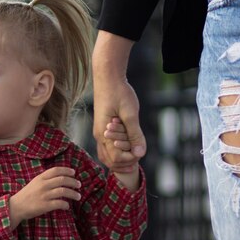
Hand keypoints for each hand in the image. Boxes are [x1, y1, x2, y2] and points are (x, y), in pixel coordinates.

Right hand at [8, 167, 80, 228]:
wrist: (15, 207)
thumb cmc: (26, 195)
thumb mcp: (35, 183)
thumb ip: (46, 179)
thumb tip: (61, 177)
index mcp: (40, 178)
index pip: (56, 170)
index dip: (67, 170)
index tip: (74, 173)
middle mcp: (43, 185)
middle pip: (62, 180)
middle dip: (73, 182)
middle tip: (79, 185)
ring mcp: (44, 195)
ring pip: (63, 191)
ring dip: (73, 194)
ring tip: (78, 196)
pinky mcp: (45, 206)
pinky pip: (59, 204)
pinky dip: (66, 205)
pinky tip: (67, 206)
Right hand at [92, 31, 146, 172]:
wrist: (107, 77)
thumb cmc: (119, 92)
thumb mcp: (130, 113)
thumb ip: (135, 134)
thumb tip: (140, 153)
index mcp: (104, 133)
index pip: (115, 158)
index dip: (129, 159)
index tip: (140, 151)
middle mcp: (99, 135)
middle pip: (109, 160)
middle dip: (124, 162)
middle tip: (138, 157)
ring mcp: (99, 132)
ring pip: (106, 155)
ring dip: (120, 159)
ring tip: (134, 155)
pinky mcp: (102, 127)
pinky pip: (107, 147)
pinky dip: (117, 152)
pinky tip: (128, 147)